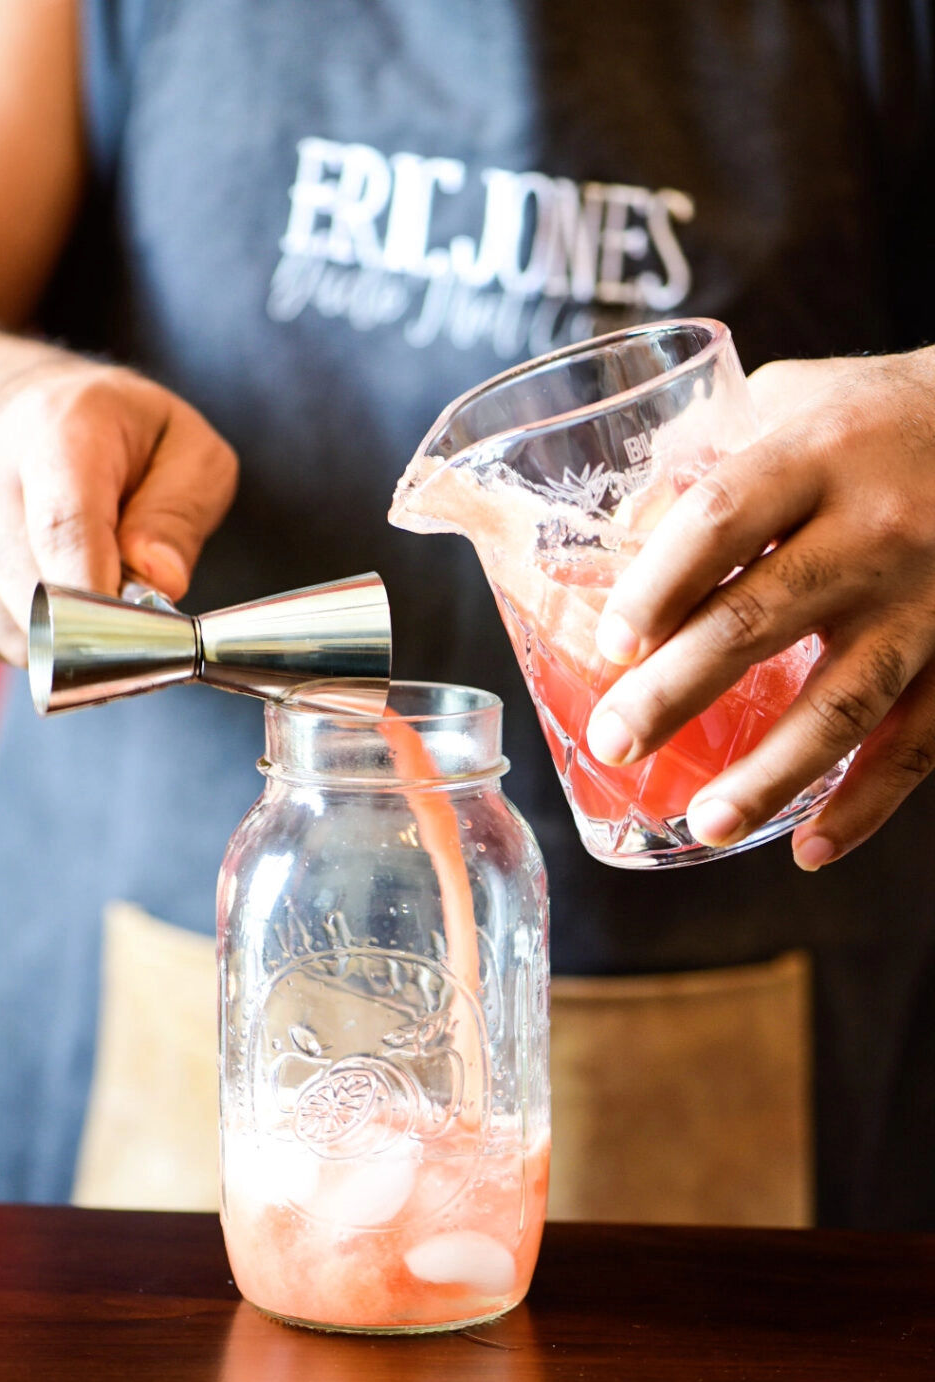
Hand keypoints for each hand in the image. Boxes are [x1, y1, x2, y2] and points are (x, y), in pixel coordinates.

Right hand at [0, 349, 237, 665]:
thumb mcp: (187, 449)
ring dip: (69, 638)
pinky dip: (38, 639)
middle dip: (97, 626)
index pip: (64, 527)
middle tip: (137, 612)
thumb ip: (181, 512)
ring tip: (96, 591)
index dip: (99, 594)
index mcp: (58, 431)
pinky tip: (57, 598)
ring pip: (14, 628)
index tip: (137, 633)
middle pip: (33, 591)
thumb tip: (160, 581)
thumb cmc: (121, 438)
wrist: (27, 419)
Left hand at [585, 347, 934, 869]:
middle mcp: (876, 527)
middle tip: (616, 743)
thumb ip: (704, 456)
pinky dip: (869, 802)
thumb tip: (611, 531)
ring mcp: (928, 599)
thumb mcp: (789, 401)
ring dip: (772, 774)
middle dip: (678, 690)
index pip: (723, 516)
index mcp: (817, 454)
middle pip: (764, 617)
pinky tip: (812, 848)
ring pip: (846, 700)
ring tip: (706, 825)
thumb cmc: (875, 419)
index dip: (660, 583)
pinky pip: (920, 741)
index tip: (610, 646)